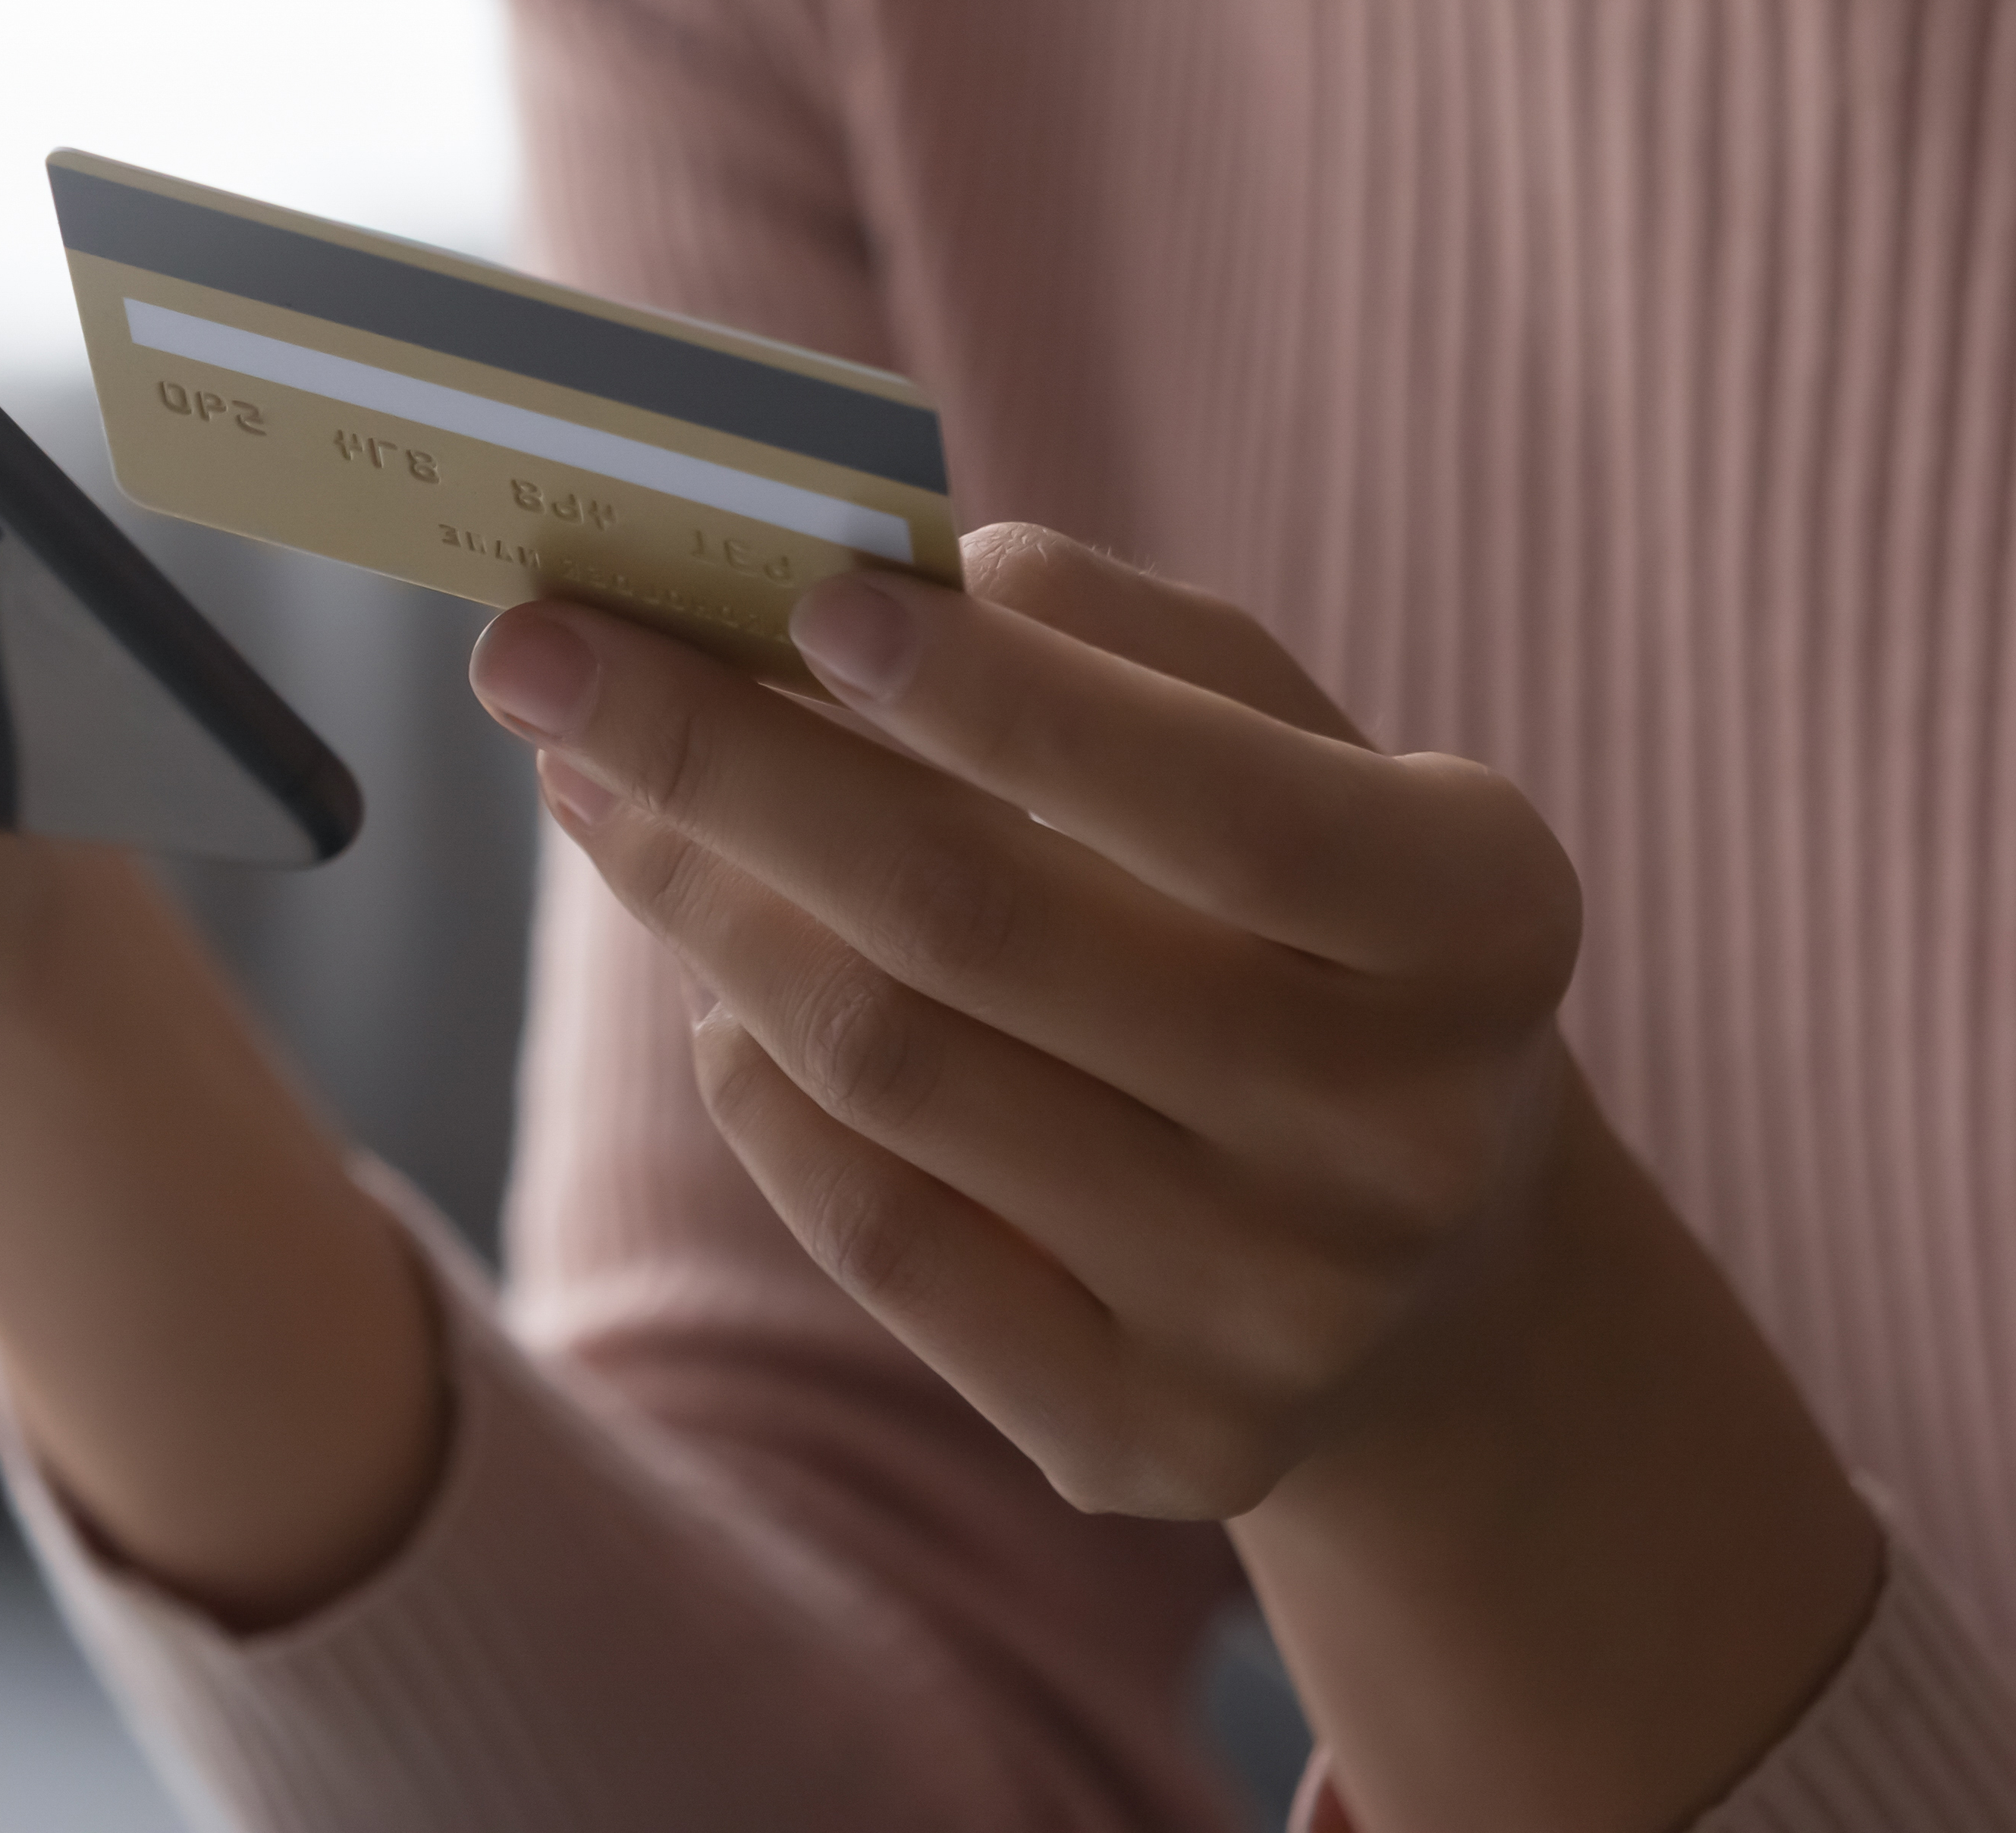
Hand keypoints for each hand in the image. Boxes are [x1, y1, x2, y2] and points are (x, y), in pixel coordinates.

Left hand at [469, 527, 1585, 1519]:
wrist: (1429, 1265)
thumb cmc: (1311, 918)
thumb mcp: (1301, 754)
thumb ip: (1125, 645)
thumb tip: (900, 572)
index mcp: (1481, 922)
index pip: (1215, 802)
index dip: (1001, 702)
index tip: (798, 590)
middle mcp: (1399, 1139)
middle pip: (977, 927)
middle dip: (721, 764)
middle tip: (535, 651)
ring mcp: (1277, 1314)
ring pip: (889, 1072)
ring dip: (700, 906)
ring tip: (599, 787)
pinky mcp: (1156, 1443)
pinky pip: (877, 1239)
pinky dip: (759, 1090)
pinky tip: (717, 989)